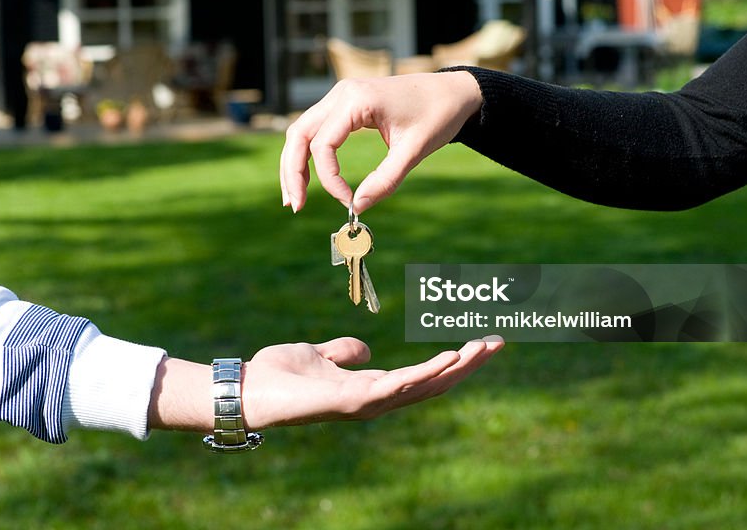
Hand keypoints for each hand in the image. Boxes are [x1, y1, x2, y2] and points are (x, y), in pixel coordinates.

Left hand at [242, 336, 502, 428]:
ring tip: (481, 348)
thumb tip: (365, 350)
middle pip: (432, 382)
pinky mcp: (351, 401)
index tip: (479, 344)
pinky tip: (445, 361)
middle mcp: (375, 399)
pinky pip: (394, 387)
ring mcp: (366, 403)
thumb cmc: (279, 375)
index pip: (421, 375)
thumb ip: (342, 352)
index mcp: (371, 387)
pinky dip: (422, 374)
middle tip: (497, 343)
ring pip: (421, 386)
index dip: (451, 362)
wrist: (248, 389)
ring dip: (453, 368)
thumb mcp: (318, 354)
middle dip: (466, 365)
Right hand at [280, 71, 482, 213]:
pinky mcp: (344, 105)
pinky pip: (315, 130)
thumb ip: (385, 180)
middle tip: (296, 206)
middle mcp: (341, 94)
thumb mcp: (414, 151)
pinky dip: (307, 154)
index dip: (329, 178)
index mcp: (356, 99)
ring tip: (294, 198)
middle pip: (299, 135)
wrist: (453, 91)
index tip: (348, 201)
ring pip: (301, 132)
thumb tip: (357, 207)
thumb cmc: (437, 116)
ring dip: (294, 165)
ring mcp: (340, 97)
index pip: (323, 144)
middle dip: (293, 172)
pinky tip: (307, 178)